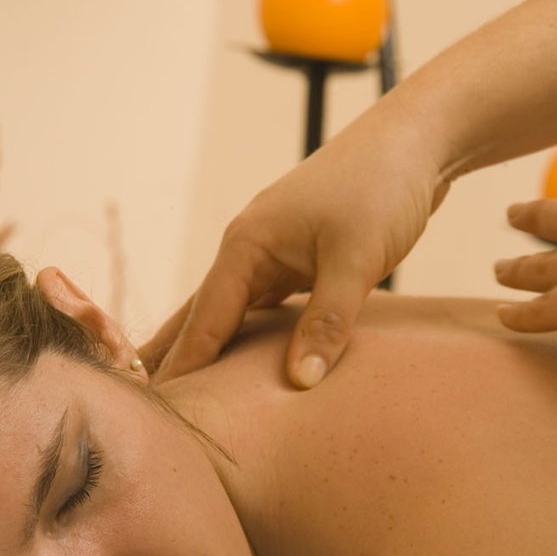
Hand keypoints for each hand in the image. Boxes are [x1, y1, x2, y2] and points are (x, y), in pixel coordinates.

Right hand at [141, 118, 449, 388]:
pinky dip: (249, 336)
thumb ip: (327, 321)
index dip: (183, 367)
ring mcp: (274, 253)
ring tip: (183, 392)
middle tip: (143, 408)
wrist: (414, 142)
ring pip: (232, 312)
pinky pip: (264, 307)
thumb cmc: (382, 188)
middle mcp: (250, 249)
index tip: (158, 413)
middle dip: (174, 358)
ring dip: (210, 349)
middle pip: (202, 315)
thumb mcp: (356, 258)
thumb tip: (300, 382)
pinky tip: (244, 361)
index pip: (204, 319)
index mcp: (246, 245)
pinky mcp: (300, 259)